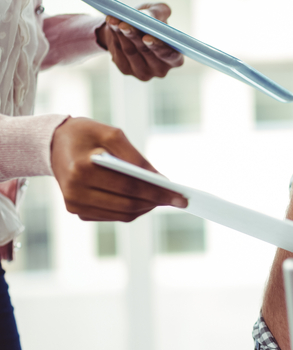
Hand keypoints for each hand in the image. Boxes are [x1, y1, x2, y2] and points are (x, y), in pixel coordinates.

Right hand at [51, 117, 186, 221]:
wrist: (53, 143)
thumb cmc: (86, 134)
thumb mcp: (112, 134)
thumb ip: (136, 158)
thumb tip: (160, 180)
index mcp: (82, 169)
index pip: (129, 188)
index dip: (157, 193)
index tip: (181, 197)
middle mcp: (75, 191)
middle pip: (126, 204)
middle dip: (156, 202)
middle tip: (178, 199)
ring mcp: (74, 204)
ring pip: (121, 214)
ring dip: (146, 207)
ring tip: (164, 198)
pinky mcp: (77, 210)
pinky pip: (112, 215)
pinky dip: (131, 209)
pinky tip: (145, 200)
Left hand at [97, 2, 183, 79]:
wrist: (131, 29)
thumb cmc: (151, 22)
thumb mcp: (158, 12)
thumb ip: (159, 12)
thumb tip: (149, 17)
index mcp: (175, 57)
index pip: (170, 55)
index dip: (159, 46)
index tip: (147, 37)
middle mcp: (161, 69)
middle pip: (146, 52)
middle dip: (134, 36)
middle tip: (124, 24)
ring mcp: (143, 72)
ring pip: (130, 51)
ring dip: (120, 34)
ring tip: (114, 20)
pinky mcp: (126, 70)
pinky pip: (118, 53)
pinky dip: (114, 37)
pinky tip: (111, 26)